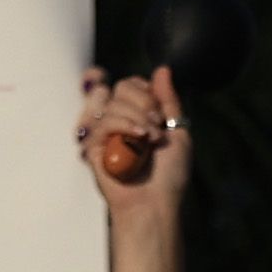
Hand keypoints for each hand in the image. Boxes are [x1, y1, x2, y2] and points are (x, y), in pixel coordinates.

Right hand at [83, 70, 185, 210]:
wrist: (155, 203)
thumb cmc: (169, 175)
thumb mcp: (178, 132)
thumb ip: (169, 100)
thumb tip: (162, 68)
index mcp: (136, 116)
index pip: (130, 84)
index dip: (145, 90)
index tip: (160, 111)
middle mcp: (119, 123)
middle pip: (121, 87)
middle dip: (144, 102)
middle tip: (158, 125)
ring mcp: (105, 135)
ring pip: (113, 103)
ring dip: (138, 118)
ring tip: (152, 140)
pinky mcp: (93, 148)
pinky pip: (103, 122)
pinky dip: (125, 127)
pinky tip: (140, 141)